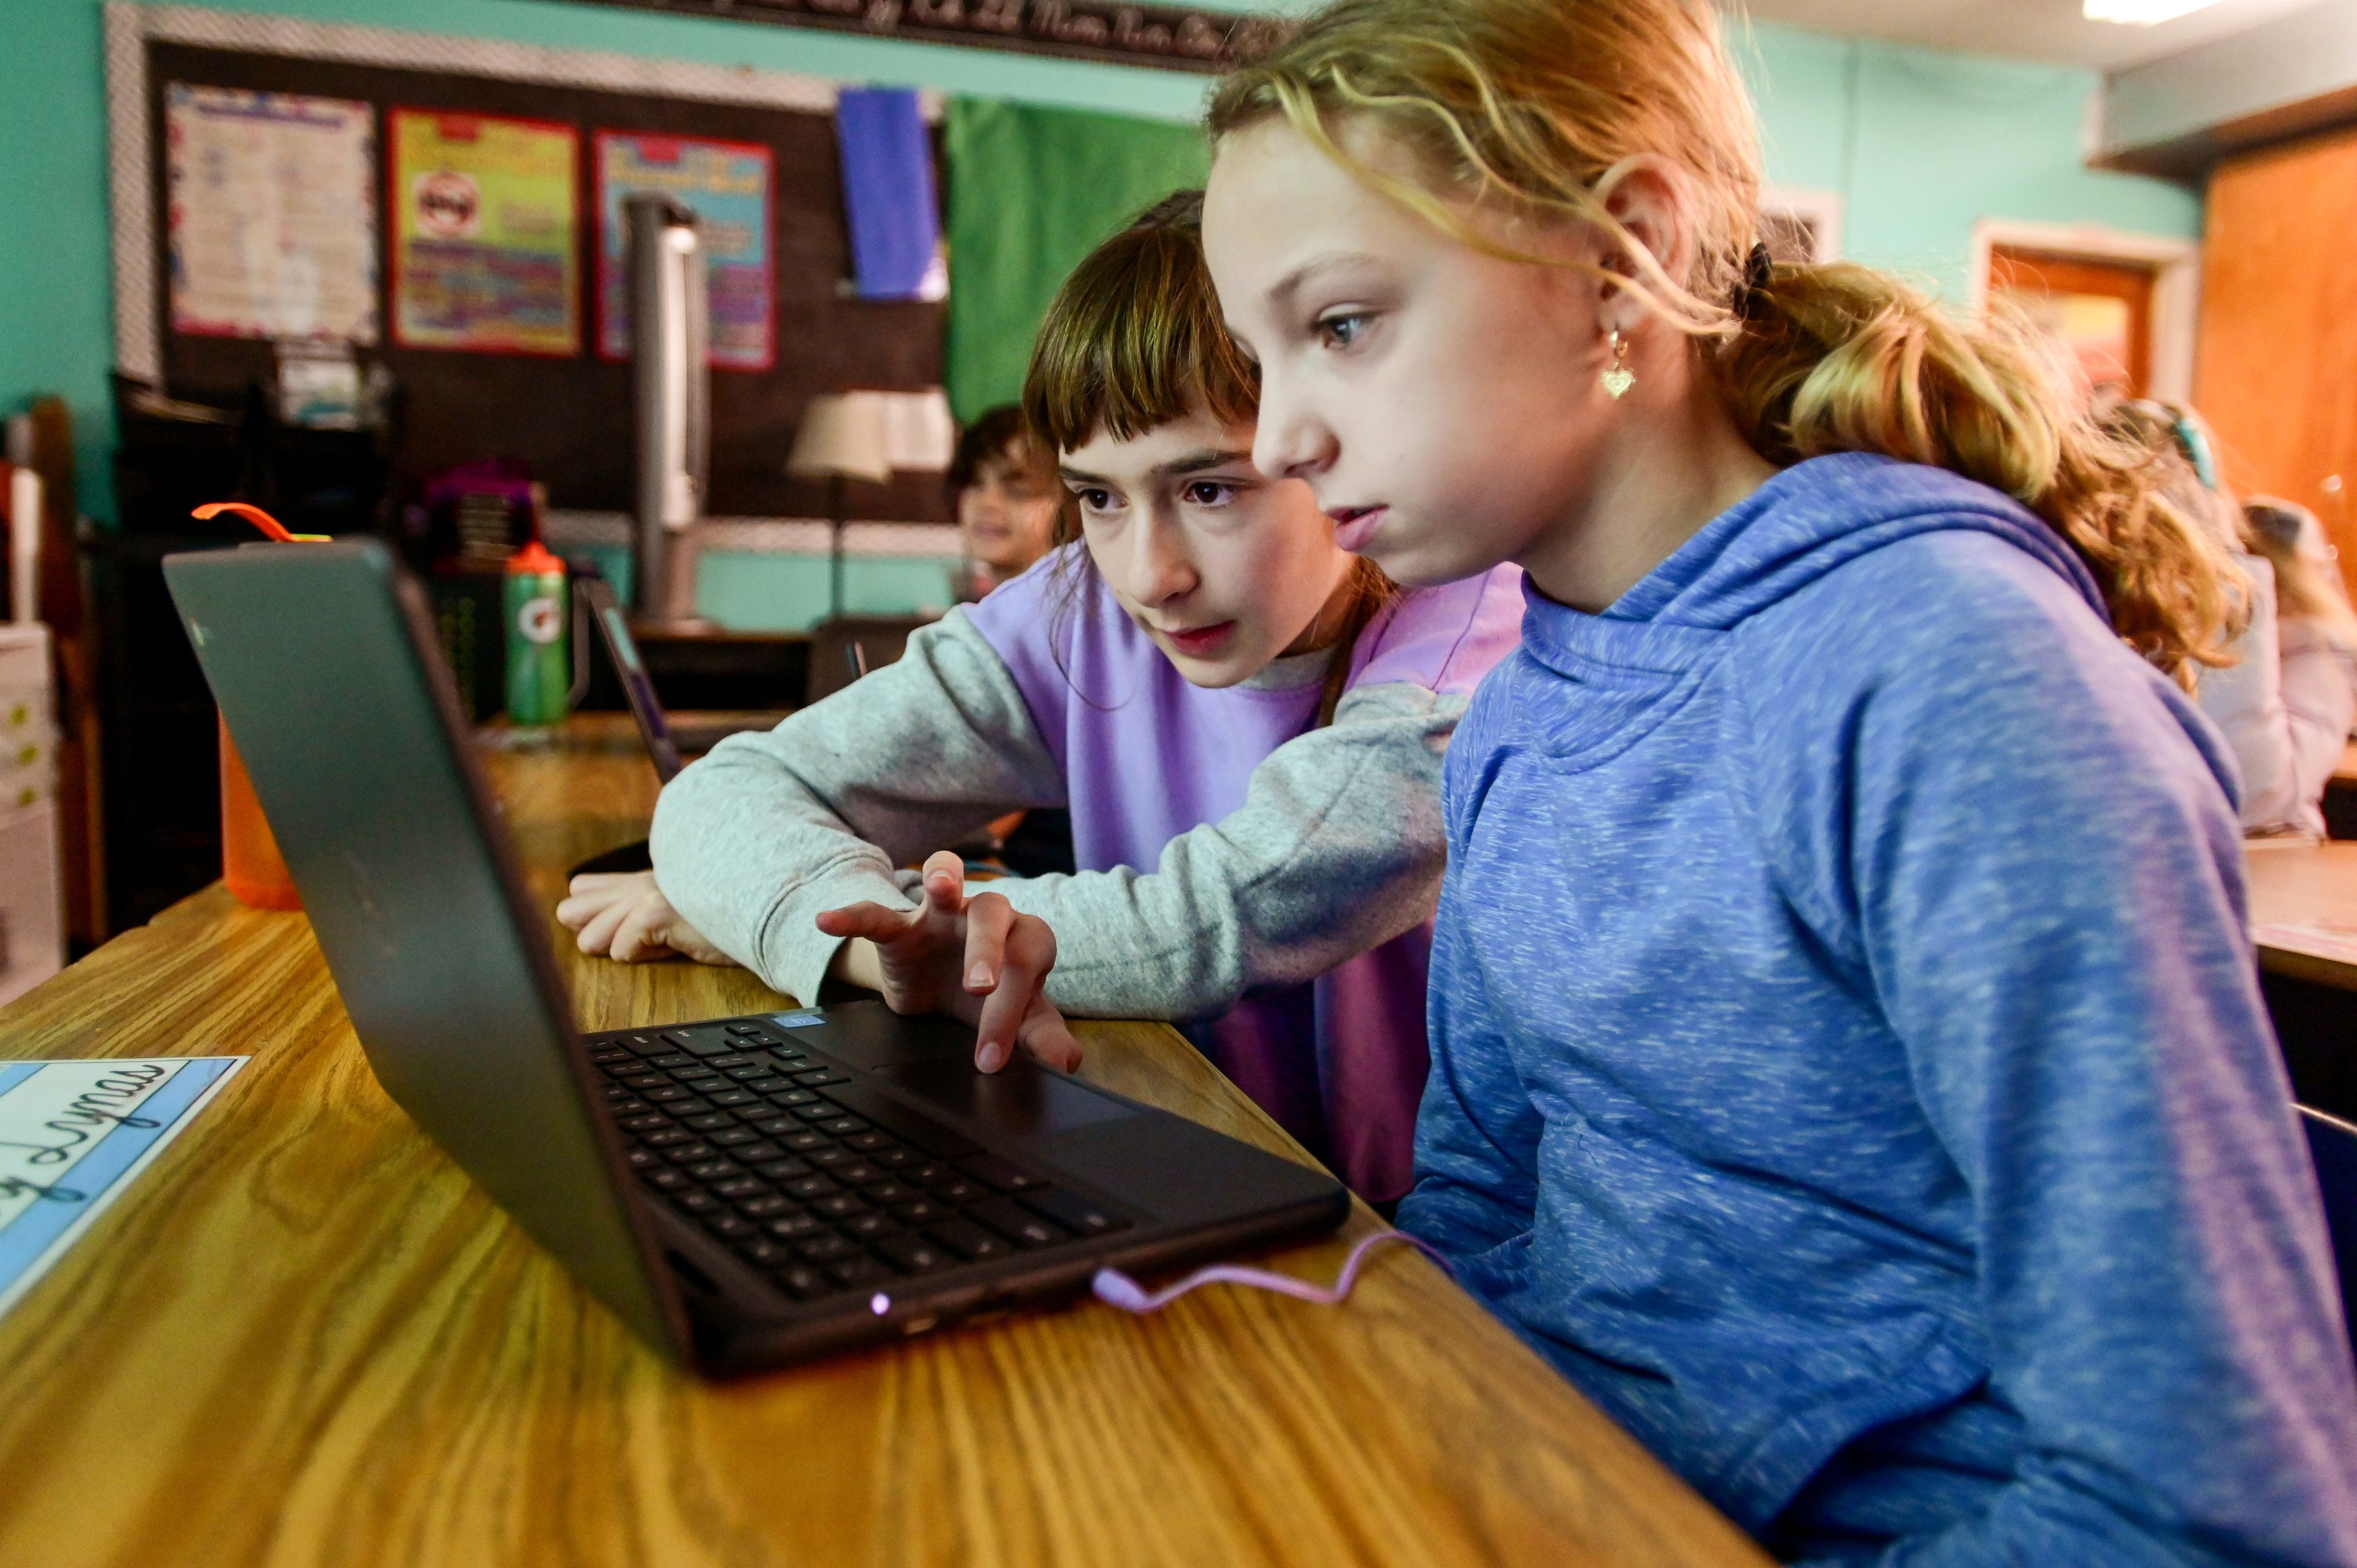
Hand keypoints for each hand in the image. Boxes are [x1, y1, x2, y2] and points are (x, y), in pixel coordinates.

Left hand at [556, 870, 736, 965]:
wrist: (765, 913)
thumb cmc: (728, 919)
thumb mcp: (678, 914)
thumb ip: (641, 916)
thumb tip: (593, 934)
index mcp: (644, 878)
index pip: (585, 889)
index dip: (589, 914)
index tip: (603, 929)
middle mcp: (640, 881)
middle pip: (574, 908)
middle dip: (588, 932)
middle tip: (621, 941)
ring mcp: (646, 894)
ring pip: (593, 935)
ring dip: (616, 948)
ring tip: (652, 944)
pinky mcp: (655, 912)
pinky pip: (622, 949)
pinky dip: (641, 957)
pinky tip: (669, 947)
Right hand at [815, 850, 1081, 1074]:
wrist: (937, 988)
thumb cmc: (986, 999)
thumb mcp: (1013, 1019)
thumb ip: (1039, 1033)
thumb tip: (1068, 1060)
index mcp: (1023, 940)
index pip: (1029, 960)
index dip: (1013, 1008)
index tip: (990, 1057)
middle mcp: (988, 916)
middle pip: (995, 912)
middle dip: (988, 949)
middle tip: (979, 990)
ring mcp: (942, 914)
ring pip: (950, 885)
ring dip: (945, 884)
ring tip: (938, 891)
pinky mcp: (899, 923)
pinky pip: (876, 912)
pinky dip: (853, 914)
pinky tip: (828, 922)